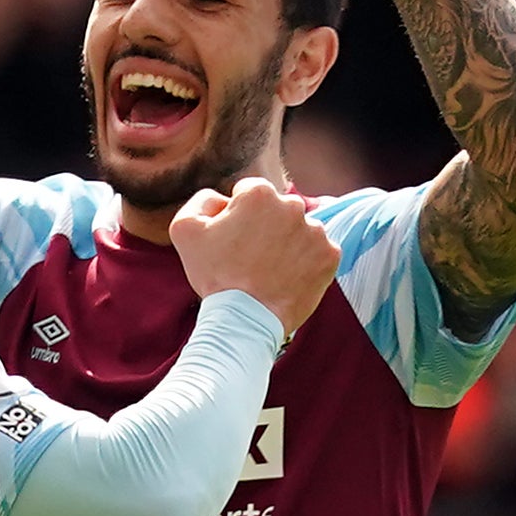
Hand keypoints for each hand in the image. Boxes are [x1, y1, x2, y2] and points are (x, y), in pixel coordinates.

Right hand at [172, 175, 337, 338]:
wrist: (244, 321)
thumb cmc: (214, 276)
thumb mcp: (185, 230)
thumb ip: (203, 200)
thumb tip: (224, 200)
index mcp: (259, 194)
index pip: (249, 193)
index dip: (238, 217)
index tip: (234, 241)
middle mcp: (293, 205)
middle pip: (277, 210)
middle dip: (266, 227)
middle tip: (252, 259)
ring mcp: (315, 231)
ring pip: (299, 230)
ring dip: (287, 244)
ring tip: (271, 271)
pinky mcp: (330, 255)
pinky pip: (318, 252)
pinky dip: (306, 262)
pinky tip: (288, 278)